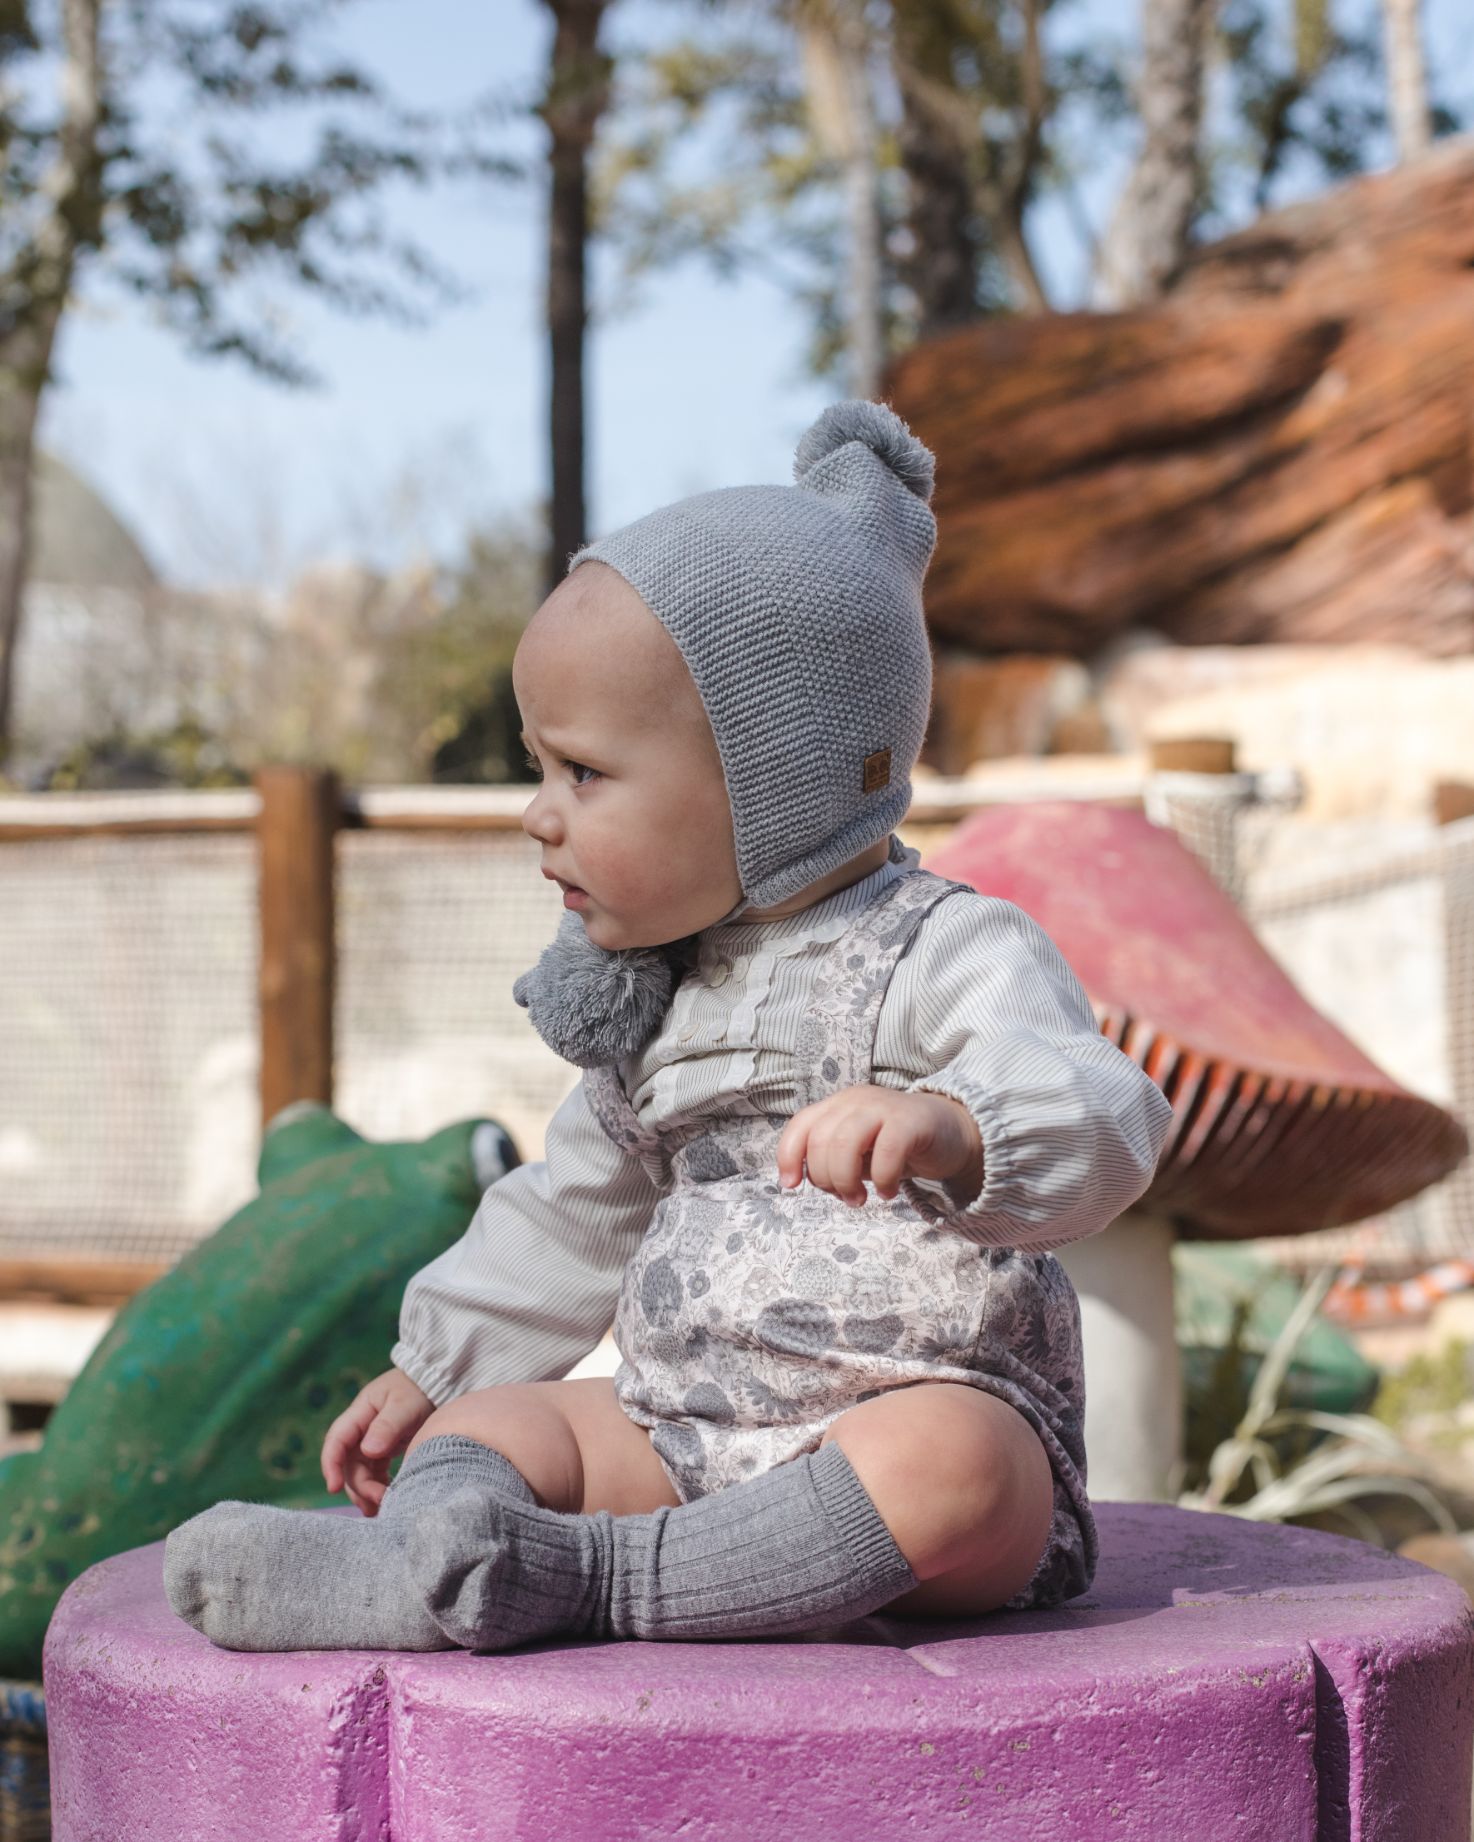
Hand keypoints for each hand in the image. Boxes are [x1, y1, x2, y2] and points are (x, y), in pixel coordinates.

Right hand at [321, 1366, 436, 1516]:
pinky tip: (389, 1501)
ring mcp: (371, 1441)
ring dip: (367, 1492)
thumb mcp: (405, 1405)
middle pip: (349, 1464)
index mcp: (360, 1413)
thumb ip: (387, 1426)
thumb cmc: (418, 1389)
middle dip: (359, 1486)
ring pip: (360, 1473)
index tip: (334, 1487)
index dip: (331, 1465)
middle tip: (379, 1503)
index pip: (336, 1441)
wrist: (436, 1384)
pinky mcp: (383, 1451)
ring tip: (382, 1511)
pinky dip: (378, 1488)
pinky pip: (374, 1474)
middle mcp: (361, 1430)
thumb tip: (368, 1451)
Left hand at [775, 1084, 984, 1208]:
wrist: (954, 1132)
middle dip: (826, 1179)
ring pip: (844, 1144)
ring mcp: (882, 1107)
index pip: (800, 1126)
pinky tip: (888, 1191)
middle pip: (819, 1141)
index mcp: (838, 1106)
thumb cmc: (900, 1146)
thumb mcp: (860, 1154)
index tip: (792, 1186)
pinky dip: (882, 1179)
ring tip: (862, 1199)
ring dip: (847, 1181)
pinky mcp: (911, 1121)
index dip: (788, 1157)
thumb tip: (812, 1180)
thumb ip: (834, 1161)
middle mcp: (856, 1101)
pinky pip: (885, 1152)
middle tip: (847, 1198)